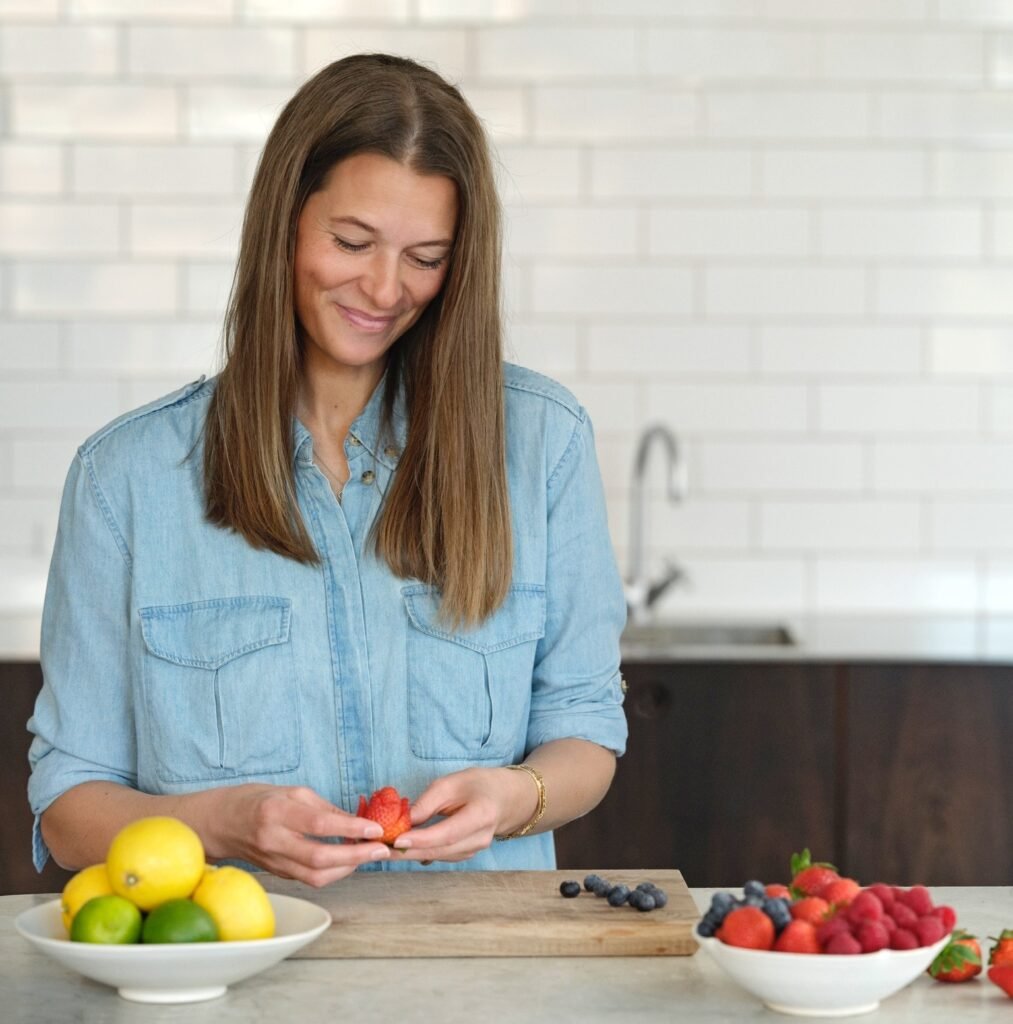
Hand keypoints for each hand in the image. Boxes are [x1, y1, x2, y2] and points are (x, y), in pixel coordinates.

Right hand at [208, 783, 390, 886]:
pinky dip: (333, 872)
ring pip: (316, 876)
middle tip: (382, 849)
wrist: (219, 823)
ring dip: (348, 868)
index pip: (319, 825)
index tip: (375, 828)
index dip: (350, 828)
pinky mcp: (277, 873)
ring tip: (370, 855)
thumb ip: (323, 808)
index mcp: (276, 813)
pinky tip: (349, 860)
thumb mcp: (291, 792)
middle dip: (356, 856)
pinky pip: (309, 878)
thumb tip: (355, 821)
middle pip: (320, 858)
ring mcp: (274, 862)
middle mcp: (274, 841)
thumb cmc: (256, 800)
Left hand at [391, 767, 537, 863]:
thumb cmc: (479, 785)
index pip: (448, 833)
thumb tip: (405, 820)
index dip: (421, 839)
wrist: (506, 799)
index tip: (396, 840)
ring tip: (383, 847)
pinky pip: (440, 856)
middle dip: (407, 851)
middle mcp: (480, 838)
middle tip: (379, 848)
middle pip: (440, 850)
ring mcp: (474, 850)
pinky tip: (401, 848)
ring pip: (438, 856)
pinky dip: (420, 852)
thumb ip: (430, 800)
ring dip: (410, 854)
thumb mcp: (454, 781)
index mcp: (481, 815)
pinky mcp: (465, 854)